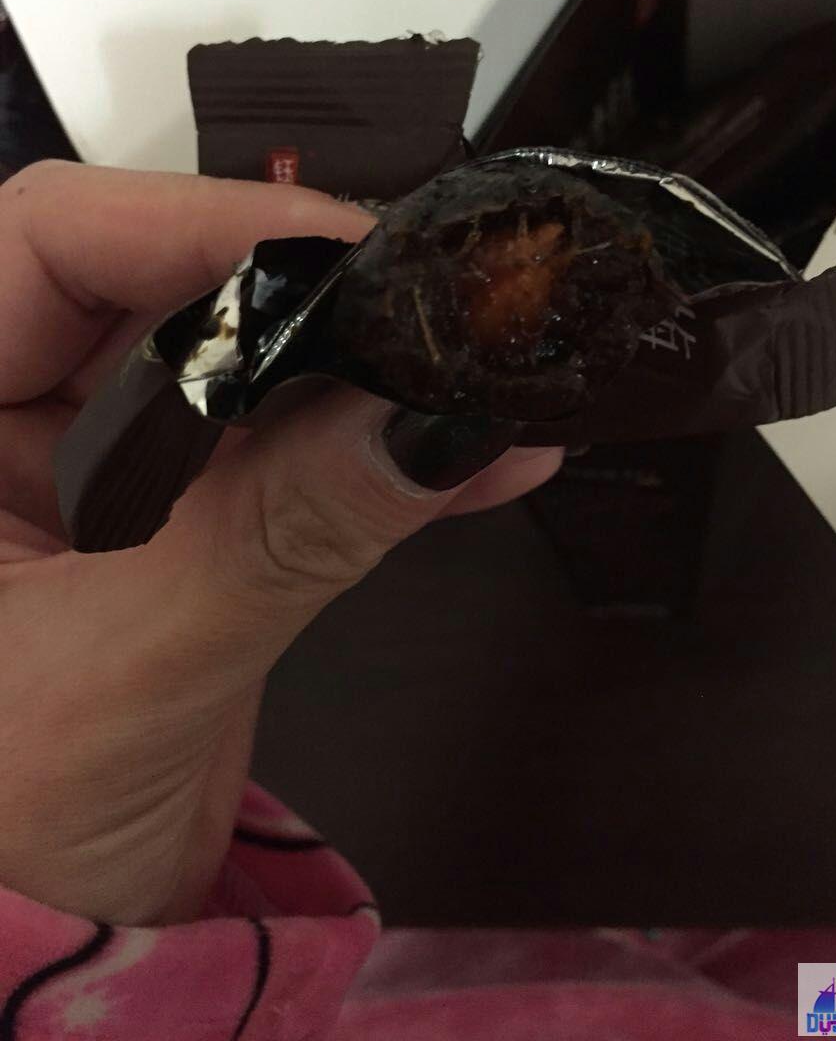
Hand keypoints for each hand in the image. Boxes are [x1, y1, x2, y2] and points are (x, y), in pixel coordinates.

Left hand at [0, 162, 561, 925]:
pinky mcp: (166, 515)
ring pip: (235, 368)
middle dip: (297, 300)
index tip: (337, 252)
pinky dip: (367, 459)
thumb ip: (273, 535)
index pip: (48, 240)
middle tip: (416, 317)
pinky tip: (461, 465)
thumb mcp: (128, 675)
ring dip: (355, 383)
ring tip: (462, 391)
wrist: (36, 942)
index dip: (196, 223)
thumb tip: (409, 424)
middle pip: (159, 287)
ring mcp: (85, 468)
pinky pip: (275, 453)